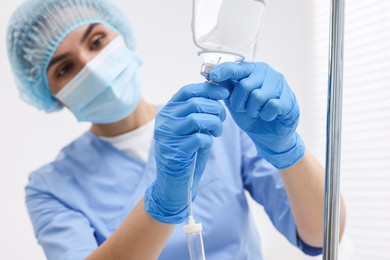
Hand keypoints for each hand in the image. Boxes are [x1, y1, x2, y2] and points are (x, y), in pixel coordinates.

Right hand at [144, 82, 228, 223]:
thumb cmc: (187, 153)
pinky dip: (209, 139)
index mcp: (168, 111)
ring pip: (197, 118)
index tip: (224, 93)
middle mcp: (164, 121)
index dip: (208, 89)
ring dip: (214, 124)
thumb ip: (199, 112)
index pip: (187, 91)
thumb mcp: (191, 128)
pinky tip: (208, 143)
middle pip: (195, 103)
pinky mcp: (175, 151)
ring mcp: (168, 136)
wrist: (174, 184)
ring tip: (217, 131)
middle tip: (223, 118)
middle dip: (215, 109)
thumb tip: (218, 93)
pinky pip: (199, 138)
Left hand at [209, 62, 304, 168]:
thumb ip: (226, 88)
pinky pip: (271, 106)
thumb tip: (212, 74)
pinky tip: (269, 116)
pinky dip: (266, 115)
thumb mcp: (234, 101)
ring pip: (258, 97)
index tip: (212, 76)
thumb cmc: (252, 115)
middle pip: (244, 86)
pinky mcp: (288, 99)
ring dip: (253, 111)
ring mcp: (280, 84)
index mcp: (252, 70)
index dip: (223, 71)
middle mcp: (267, 73)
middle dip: (239, 103)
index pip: (236, 67)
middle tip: (244, 109)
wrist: (269, 135)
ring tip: (257, 113)